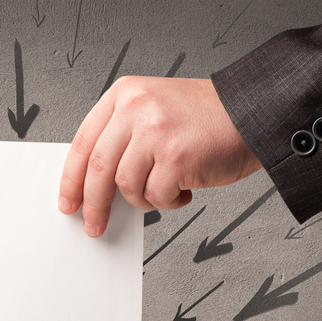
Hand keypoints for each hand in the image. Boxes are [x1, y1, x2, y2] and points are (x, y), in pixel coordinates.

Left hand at [58, 76, 261, 236]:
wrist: (253, 112)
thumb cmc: (205, 118)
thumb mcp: (152, 110)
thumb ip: (122, 138)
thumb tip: (93, 185)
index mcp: (124, 95)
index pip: (83, 143)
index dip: (71, 179)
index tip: (68, 202)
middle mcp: (136, 108)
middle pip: (97, 169)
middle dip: (93, 205)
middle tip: (93, 225)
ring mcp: (155, 132)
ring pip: (127, 186)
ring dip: (144, 199)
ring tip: (165, 189)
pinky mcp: (176, 156)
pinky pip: (156, 196)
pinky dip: (169, 202)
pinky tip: (184, 190)